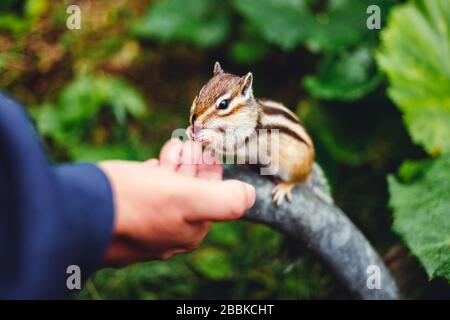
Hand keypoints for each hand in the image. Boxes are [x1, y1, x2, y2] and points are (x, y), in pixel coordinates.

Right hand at [99, 139, 255, 266]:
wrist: (75, 215)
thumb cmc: (133, 203)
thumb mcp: (186, 199)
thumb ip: (224, 201)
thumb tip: (250, 196)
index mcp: (190, 230)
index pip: (213, 193)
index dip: (210, 167)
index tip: (203, 147)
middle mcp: (170, 234)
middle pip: (192, 191)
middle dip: (190, 164)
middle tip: (183, 145)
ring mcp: (146, 229)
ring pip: (169, 191)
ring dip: (171, 168)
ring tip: (166, 154)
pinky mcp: (125, 220)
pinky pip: (147, 196)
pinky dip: (152, 178)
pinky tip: (149, 169)